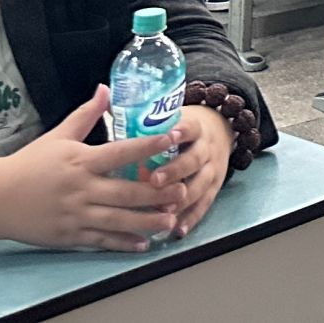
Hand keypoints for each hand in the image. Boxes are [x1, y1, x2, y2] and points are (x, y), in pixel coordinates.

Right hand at [0, 88, 182, 252]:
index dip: (148, 145)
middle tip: (182, 190)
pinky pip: (101, 240)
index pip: (121, 152)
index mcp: (81, 161)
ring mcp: (75, 215)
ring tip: (171, 220)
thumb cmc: (30, 164)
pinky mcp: (69, 236)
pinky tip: (144, 244)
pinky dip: (124, 243)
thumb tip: (105, 88)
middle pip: (126, 191)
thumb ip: (86, 115)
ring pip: (118, 220)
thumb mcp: (58, 136)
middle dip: (156, 193)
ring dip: (147, 221)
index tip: (172, 139)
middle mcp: (81, 189)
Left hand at [149, 104, 232, 237]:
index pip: (190, 127)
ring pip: (199, 186)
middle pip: (194, 160)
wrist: (220, 132)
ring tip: (164, 211)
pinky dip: (191, 219)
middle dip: (175, 171)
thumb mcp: (171, 115)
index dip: (181, 132)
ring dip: (182, 199)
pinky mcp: (213, 189)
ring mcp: (212, 170)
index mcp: (195, 128)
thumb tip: (103, 93)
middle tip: (154, 180)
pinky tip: (177, 230)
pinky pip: (203, 206)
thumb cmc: (183, 127)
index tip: (168, 136)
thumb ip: (142, 113)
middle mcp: (206, 149)